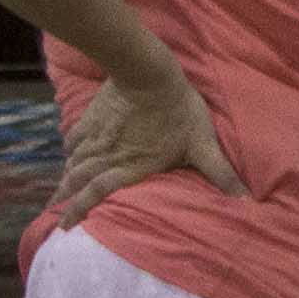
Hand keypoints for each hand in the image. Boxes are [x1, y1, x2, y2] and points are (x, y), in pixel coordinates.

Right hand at [54, 65, 242, 227]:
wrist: (147, 72)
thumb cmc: (178, 110)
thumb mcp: (203, 144)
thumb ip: (220, 173)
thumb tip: (246, 201)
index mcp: (131, 166)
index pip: (99, 193)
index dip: (80, 210)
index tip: (65, 225)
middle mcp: (108, 155)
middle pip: (79, 180)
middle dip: (65, 198)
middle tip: (53, 213)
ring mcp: (97, 135)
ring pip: (74, 162)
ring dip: (65, 179)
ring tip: (57, 193)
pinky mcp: (92, 117)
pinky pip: (74, 140)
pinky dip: (69, 152)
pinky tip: (68, 156)